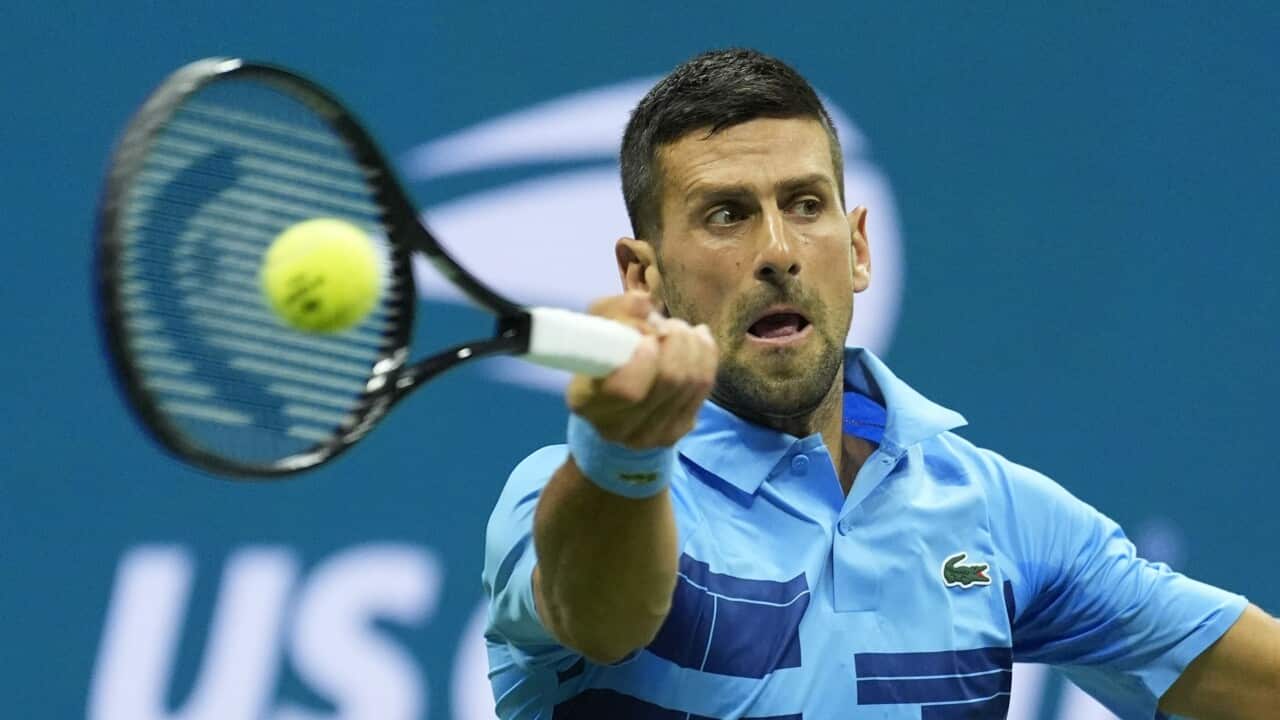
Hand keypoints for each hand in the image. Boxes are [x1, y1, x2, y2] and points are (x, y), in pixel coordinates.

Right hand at [566, 291, 717, 449]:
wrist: (612, 405)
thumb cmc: (600, 358)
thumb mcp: (597, 327)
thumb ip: (615, 310)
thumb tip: (645, 303)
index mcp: (587, 402)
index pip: (627, 388)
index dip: (646, 357)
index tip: (648, 336)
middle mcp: (618, 428)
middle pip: (669, 381)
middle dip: (676, 341)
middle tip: (667, 324)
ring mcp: (652, 435)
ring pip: (692, 382)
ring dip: (692, 345)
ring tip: (679, 330)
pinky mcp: (679, 430)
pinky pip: (705, 387)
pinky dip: (706, 355)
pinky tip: (698, 340)